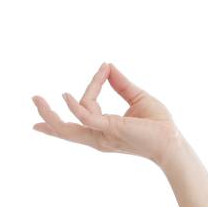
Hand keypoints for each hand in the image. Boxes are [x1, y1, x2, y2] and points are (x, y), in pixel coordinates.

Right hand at [31, 62, 181, 166]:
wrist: (172, 141)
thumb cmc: (159, 125)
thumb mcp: (137, 98)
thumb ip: (121, 83)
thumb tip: (108, 66)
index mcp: (104, 128)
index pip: (86, 107)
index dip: (92, 85)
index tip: (104, 68)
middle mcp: (99, 135)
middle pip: (66, 129)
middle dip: (48, 118)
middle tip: (34, 102)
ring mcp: (102, 134)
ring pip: (69, 125)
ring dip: (51, 113)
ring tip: (37, 99)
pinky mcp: (109, 129)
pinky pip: (86, 118)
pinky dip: (75, 107)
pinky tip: (66, 96)